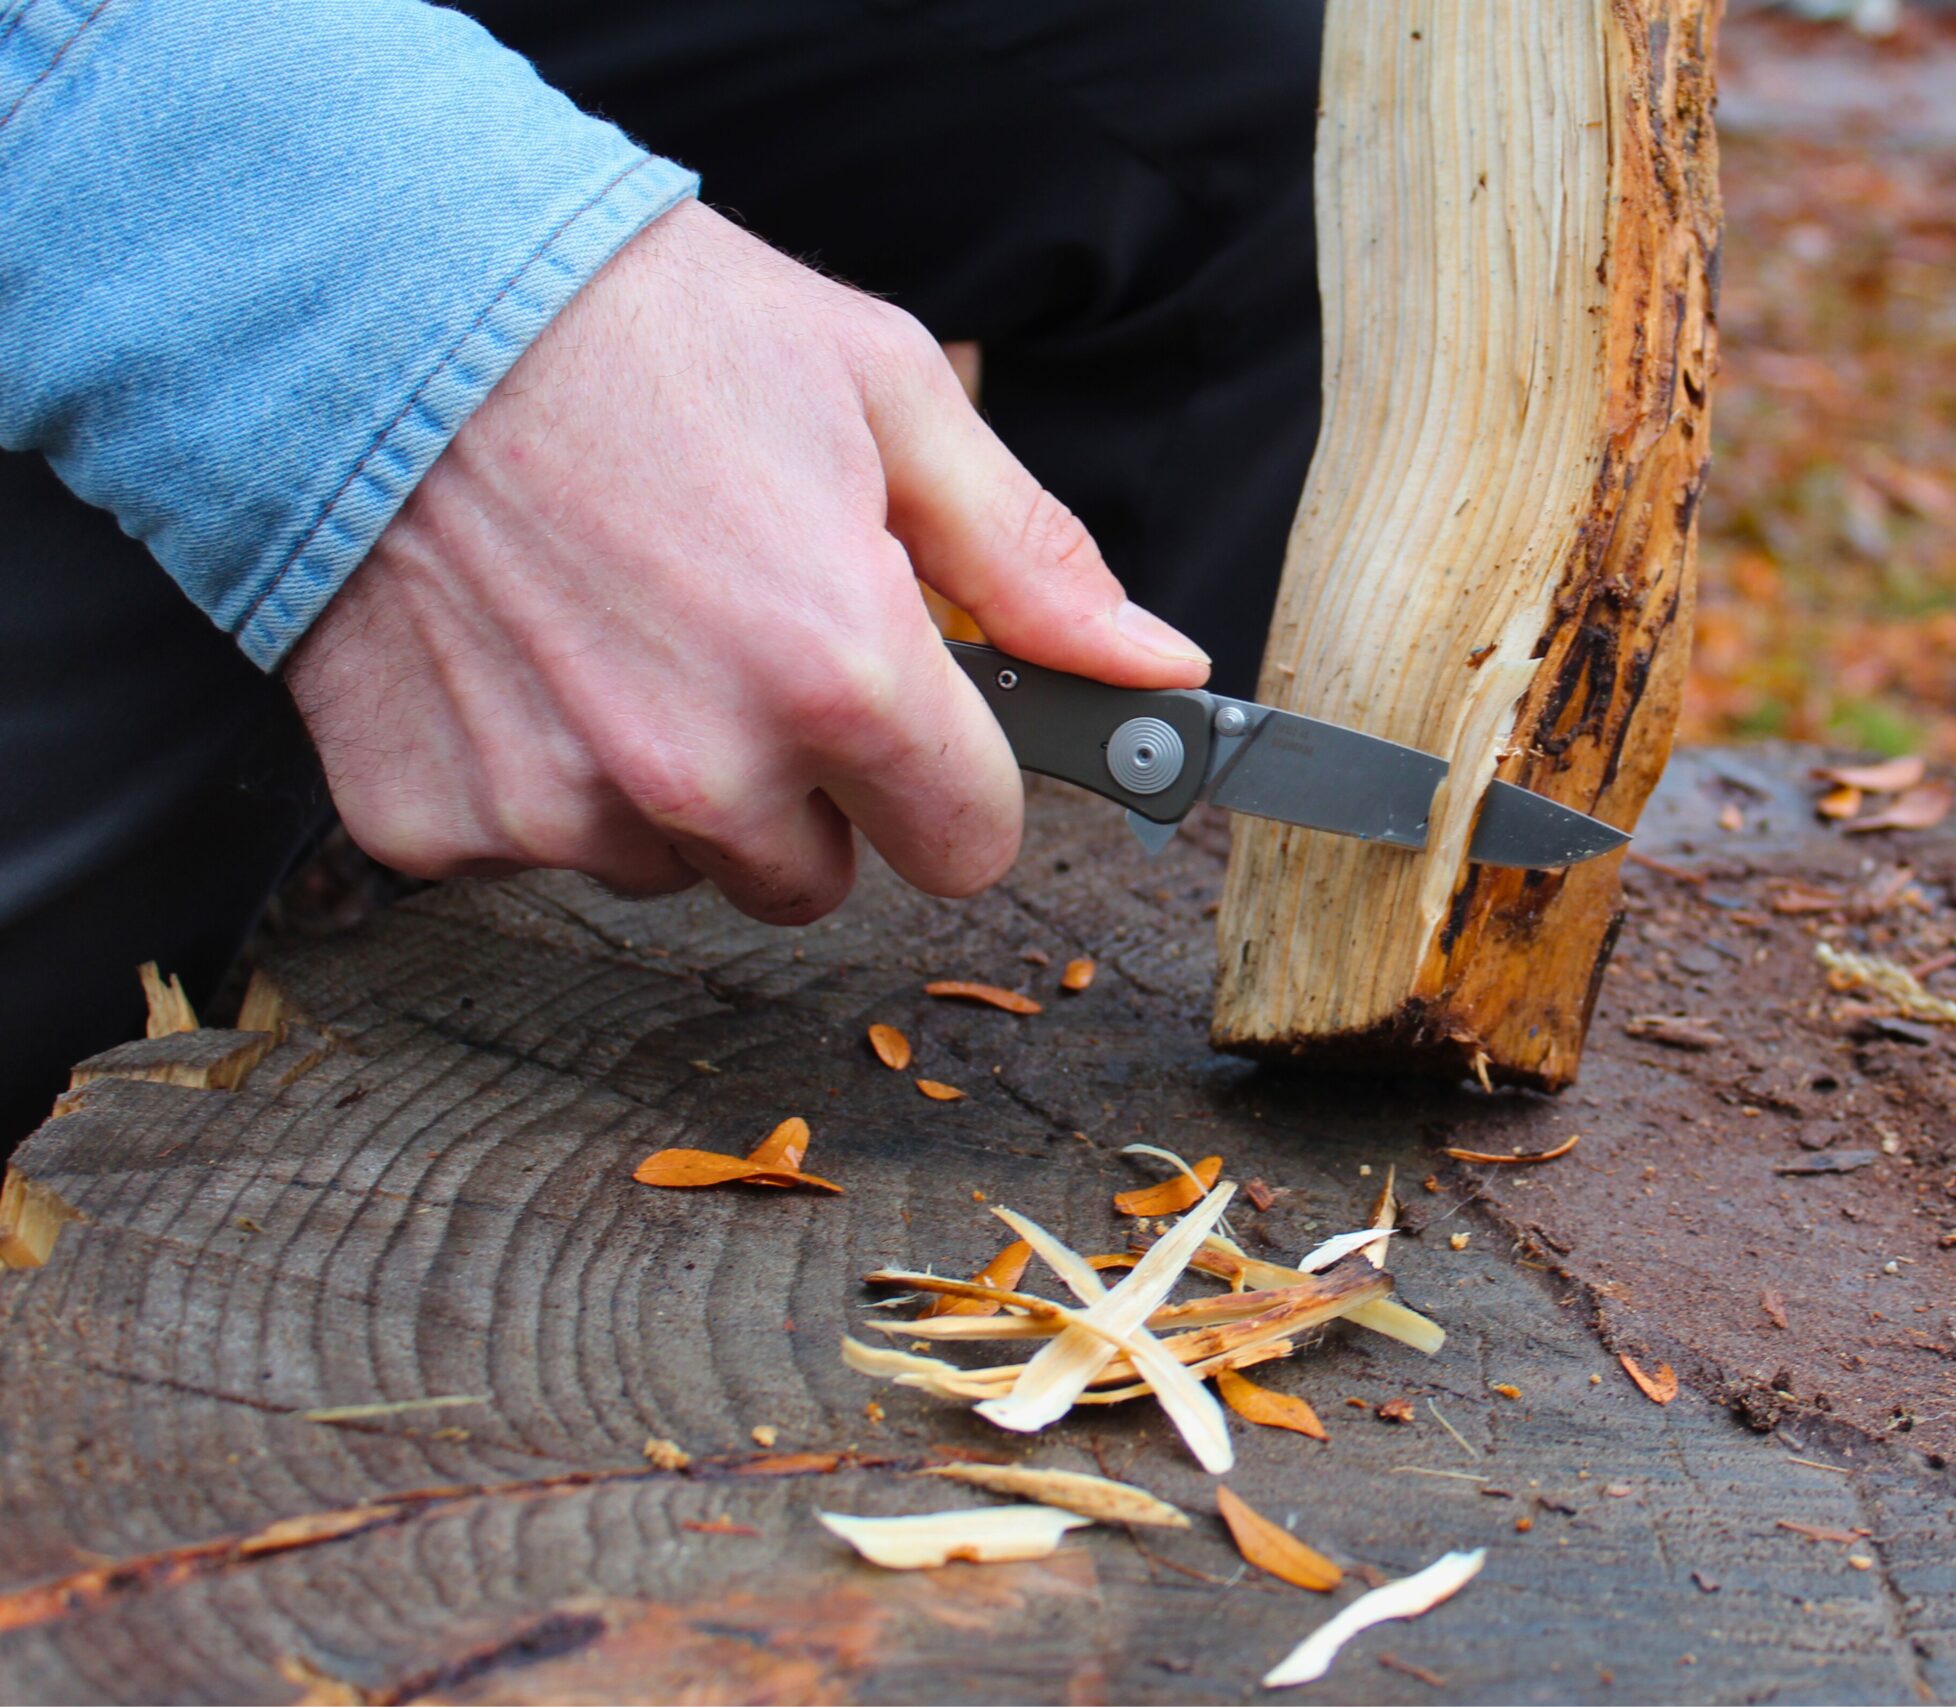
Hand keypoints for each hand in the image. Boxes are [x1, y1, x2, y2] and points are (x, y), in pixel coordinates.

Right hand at [285, 200, 1208, 922]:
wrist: (383, 298)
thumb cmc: (650, 331)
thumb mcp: (887, 396)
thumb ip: (1031, 560)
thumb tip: (1157, 668)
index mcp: (840, 674)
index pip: (967, 848)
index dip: (954, 784)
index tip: (917, 725)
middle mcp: (703, 770)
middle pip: (815, 879)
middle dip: (806, 787)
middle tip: (745, 640)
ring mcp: (558, 807)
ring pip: (675, 867)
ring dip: (671, 785)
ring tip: (622, 624)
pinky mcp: (438, 820)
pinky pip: (535, 850)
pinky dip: (538, 774)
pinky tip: (521, 652)